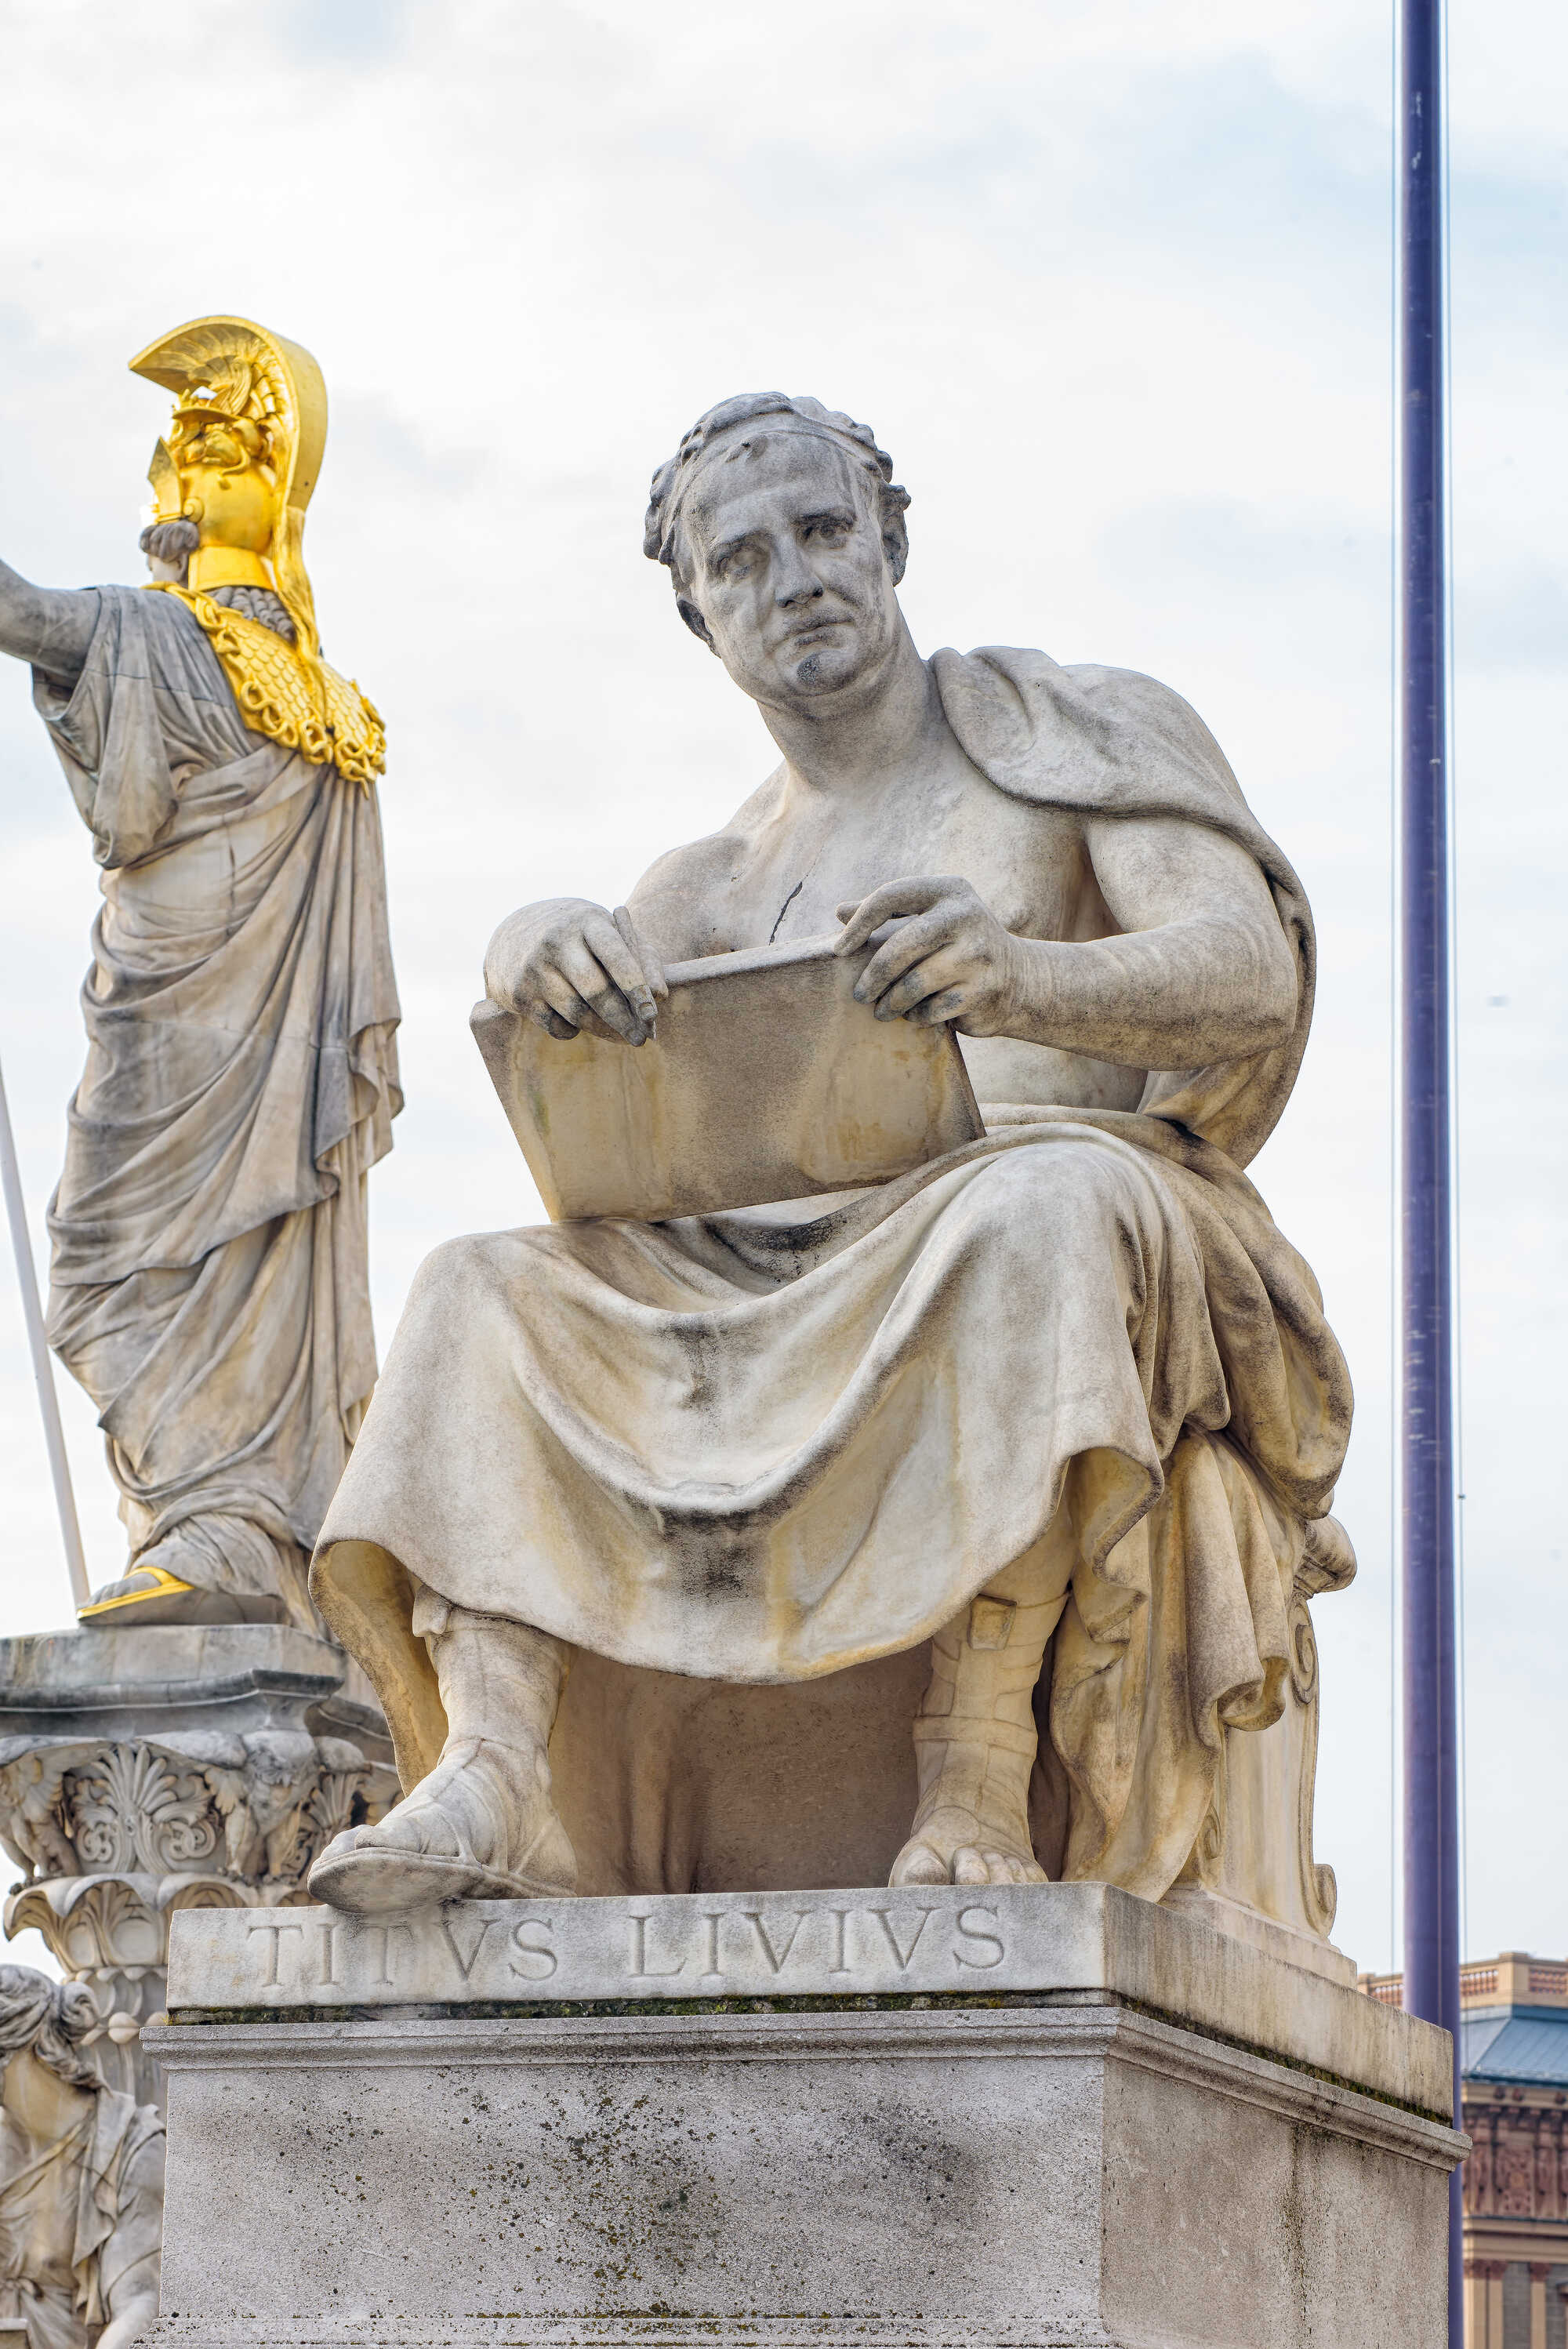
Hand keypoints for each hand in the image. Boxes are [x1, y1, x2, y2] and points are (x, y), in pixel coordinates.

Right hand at [483, 897, 667, 1045]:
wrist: (519, 935)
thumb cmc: (583, 939)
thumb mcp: (612, 935)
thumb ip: (643, 959)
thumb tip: (660, 995)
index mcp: (587, 922)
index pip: (615, 955)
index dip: (635, 986)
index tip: (651, 1013)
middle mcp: (556, 941)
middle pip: (596, 991)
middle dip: (623, 1020)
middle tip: (642, 1039)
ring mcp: (534, 968)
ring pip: (577, 1013)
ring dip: (603, 1030)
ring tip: (621, 1036)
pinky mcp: (519, 993)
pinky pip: (556, 1026)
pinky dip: (574, 1031)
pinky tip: (581, 1023)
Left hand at [835, 876, 1028, 1034]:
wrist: (1020, 978)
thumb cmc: (958, 946)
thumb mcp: (929, 919)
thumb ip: (888, 914)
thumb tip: (839, 911)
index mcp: (948, 890)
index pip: (890, 897)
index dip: (859, 923)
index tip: (839, 950)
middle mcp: (966, 915)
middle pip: (901, 946)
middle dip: (874, 975)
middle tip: (860, 995)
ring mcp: (978, 954)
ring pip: (914, 983)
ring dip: (892, 1002)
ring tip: (882, 1010)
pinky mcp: (984, 989)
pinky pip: (932, 1009)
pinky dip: (917, 1016)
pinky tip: (914, 1015)